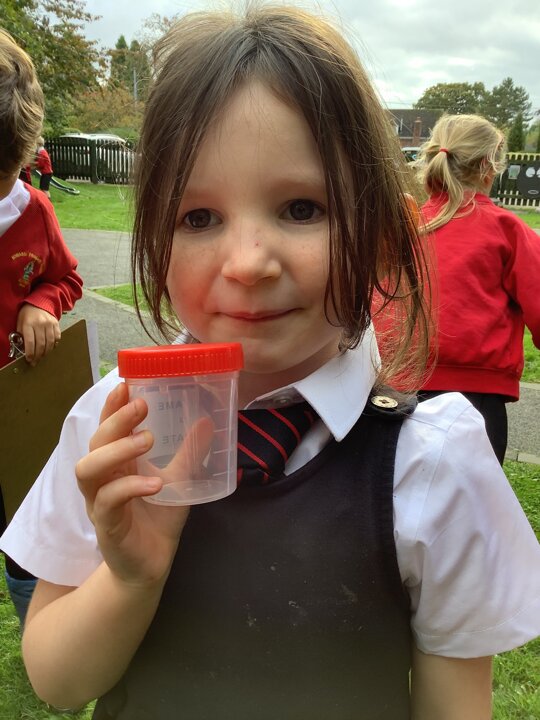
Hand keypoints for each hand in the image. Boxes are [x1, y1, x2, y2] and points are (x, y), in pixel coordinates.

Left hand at [16, 303, 60, 365]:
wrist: (39, 303)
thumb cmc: (27, 315)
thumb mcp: (20, 323)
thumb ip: (22, 336)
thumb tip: (24, 350)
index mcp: (29, 323)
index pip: (30, 342)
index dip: (30, 353)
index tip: (29, 360)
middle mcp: (40, 324)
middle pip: (41, 344)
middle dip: (38, 356)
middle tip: (35, 362)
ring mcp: (50, 324)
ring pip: (50, 343)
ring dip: (46, 352)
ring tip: (42, 356)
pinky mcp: (56, 324)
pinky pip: (57, 338)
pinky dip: (54, 345)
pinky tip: (49, 348)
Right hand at [75, 382, 213, 589]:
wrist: (152, 564)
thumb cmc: (159, 516)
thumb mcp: (180, 479)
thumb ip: (190, 452)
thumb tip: (208, 420)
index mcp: (117, 462)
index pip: (107, 427)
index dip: (112, 406)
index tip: (126, 383)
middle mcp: (103, 478)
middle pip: (95, 442)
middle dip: (116, 420)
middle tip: (142, 405)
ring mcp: (100, 501)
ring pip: (89, 469)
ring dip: (117, 450)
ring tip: (148, 439)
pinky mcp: (106, 525)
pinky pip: (108, 501)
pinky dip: (130, 487)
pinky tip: (154, 484)